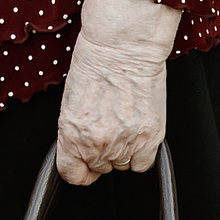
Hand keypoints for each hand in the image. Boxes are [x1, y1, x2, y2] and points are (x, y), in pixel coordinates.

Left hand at [54, 0, 181, 186]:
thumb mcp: (70, 100)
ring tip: (123, 121)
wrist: (123, 46)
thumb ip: (75, 131)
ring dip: (123, 150)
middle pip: (100, 168)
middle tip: (107, 126)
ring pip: (123, 165)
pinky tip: (137, 129)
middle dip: (102, 152)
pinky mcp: (149, 138)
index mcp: (71, 133)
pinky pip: (144, 163)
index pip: (72, 173)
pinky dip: (142, 151)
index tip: (83, 167)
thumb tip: (80, 148)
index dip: (78, 171)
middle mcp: (97, 142)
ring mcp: (124, 142)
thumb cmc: (95, 62)